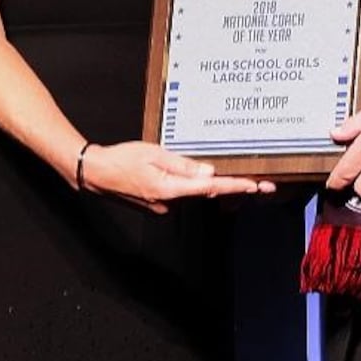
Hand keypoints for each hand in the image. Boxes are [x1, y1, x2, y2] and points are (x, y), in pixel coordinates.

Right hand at [79, 141, 274, 212]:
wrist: (95, 173)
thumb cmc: (121, 159)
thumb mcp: (154, 154)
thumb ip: (183, 164)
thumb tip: (208, 172)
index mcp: (169, 189)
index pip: (211, 188)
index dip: (236, 186)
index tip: (257, 186)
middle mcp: (169, 203)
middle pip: (209, 194)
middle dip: (235, 188)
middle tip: (264, 184)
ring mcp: (164, 206)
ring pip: (196, 194)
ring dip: (216, 187)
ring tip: (243, 180)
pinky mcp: (160, 204)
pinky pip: (184, 194)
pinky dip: (197, 187)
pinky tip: (206, 178)